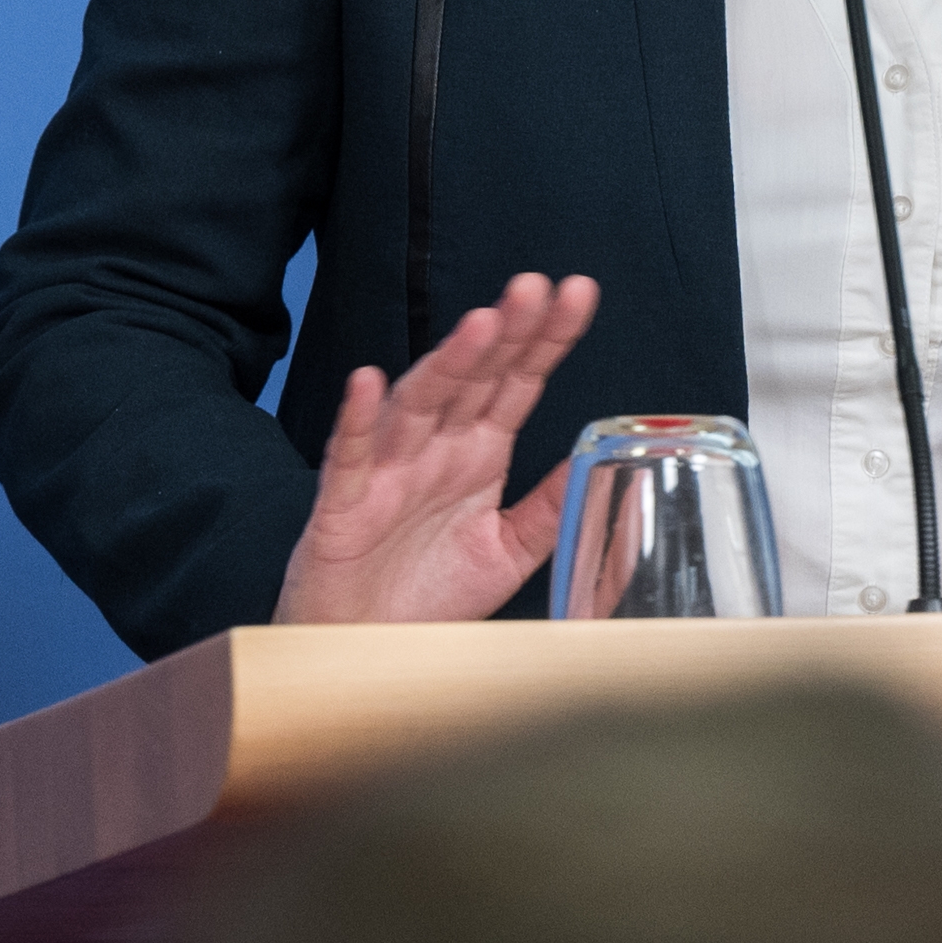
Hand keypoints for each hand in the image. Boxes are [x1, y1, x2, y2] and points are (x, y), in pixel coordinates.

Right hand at [272, 272, 601, 624]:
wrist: (364, 655)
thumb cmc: (425, 599)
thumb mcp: (507, 552)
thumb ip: (548, 507)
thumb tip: (596, 462)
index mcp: (477, 455)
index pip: (517, 383)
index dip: (545, 339)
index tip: (577, 294)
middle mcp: (436, 452)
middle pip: (474, 379)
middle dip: (505, 332)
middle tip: (535, 287)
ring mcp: (390, 474)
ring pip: (419, 404)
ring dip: (447, 363)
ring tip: (480, 324)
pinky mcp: (345, 508)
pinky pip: (350, 457)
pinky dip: (358, 421)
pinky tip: (369, 384)